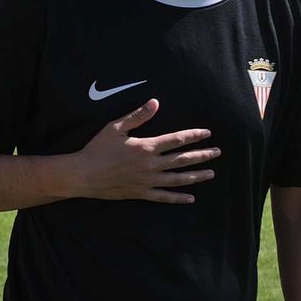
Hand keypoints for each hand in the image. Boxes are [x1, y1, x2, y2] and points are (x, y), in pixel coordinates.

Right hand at [67, 98, 219, 202]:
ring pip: (178, 179)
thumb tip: (155, 103)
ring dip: (196, 176)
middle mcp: (151, 165)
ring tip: (211, 173)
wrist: (82, 174)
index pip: (177, 140)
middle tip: (217, 153)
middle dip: (202, 155)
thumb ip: (137, 116)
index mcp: (146, 147)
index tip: (207, 133)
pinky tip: (190, 198)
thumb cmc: (96, 149)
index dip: (194, 136)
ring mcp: (147, 181)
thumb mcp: (115, 128)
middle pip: (183, 159)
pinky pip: (164, 197)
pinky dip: (178, 198)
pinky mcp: (140, 193)